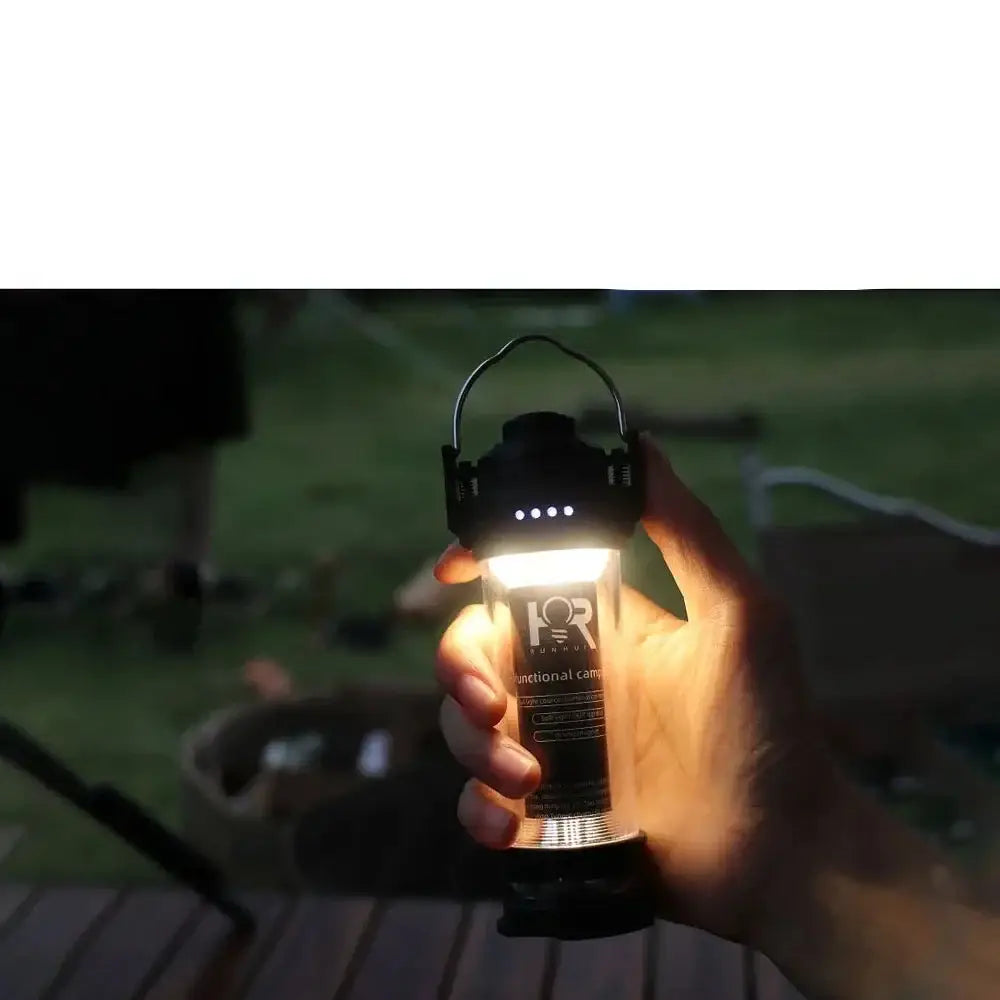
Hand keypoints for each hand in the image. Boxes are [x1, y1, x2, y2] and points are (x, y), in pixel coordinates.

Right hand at [433, 435, 841, 943]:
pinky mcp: (545, 812)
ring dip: (473, 746)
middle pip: (471, 653)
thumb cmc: (769, 729)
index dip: (478, 565)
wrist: (781, 853)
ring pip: (464, 725)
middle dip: (460, 672)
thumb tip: (641, 446)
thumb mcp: (740, 615)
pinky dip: (478, 811)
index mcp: (603, 629)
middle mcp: (568, 681)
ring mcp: (553, 746)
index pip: (519, 581)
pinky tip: (512, 823)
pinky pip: (478, 802)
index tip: (454, 571)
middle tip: (494, 703)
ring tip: (528, 776)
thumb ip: (688, 532)